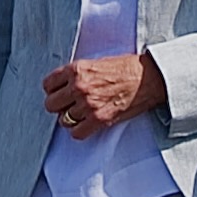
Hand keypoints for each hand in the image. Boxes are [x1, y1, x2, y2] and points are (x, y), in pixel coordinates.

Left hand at [41, 53, 166, 139]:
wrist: (149, 78)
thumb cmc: (126, 68)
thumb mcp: (96, 63)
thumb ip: (77, 74)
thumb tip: (62, 86)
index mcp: (76, 70)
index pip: (47, 84)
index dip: (53, 89)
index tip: (59, 92)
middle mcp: (79, 87)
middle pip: (51, 104)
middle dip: (59, 105)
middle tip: (69, 104)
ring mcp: (88, 104)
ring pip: (63, 120)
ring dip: (71, 119)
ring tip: (82, 113)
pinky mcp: (99, 119)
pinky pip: (77, 133)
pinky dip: (80, 131)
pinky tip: (88, 124)